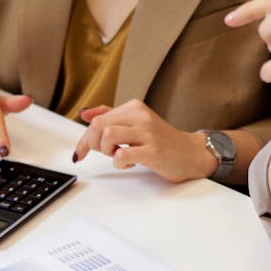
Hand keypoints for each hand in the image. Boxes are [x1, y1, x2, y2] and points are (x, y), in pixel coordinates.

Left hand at [72, 100, 214, 182]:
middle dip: (92, 144)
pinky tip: (131, 163)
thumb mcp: (135, 124)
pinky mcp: (153, 151)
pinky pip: (122, 155)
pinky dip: (120, 163)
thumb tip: (85, 113)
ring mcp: (148, 133)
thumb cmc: (162, 142)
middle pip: (99, 125)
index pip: (98, 118)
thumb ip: (111, 116)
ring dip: (107, 151)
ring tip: (118, 155)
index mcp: (134, 107)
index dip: (84, 138)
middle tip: (104, 153)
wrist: (191, 154)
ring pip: (108, 135)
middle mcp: (140, 116)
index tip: (80, 152)